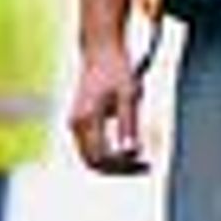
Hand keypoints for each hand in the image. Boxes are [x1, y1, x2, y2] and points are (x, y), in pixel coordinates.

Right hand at [67, 40, 147, 176]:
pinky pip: (92, 148)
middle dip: (119, 169)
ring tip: (140, 160)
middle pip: (94, 162)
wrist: (101, 51)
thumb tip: (132, 151)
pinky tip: (129, 149)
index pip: (101, 157)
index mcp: (86, 118)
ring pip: (91, 158)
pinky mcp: (79, 123)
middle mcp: (76, 124)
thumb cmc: (116, 69)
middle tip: (145, 166)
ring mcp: (75, 124)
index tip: (144, 162)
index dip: (123, 166)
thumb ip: (128, 125)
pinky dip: (109, 154)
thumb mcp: (128, 95)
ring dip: (114, 163)